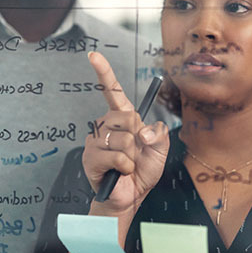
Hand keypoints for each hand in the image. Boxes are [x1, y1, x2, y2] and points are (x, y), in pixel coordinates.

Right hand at [83, 52, 168, 216]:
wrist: (131, 197)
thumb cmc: (143, 171)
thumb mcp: (160, 150)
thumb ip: (159, 135)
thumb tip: (143, 130)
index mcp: (121, 119)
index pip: (112, 92)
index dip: (104, 73)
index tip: (93, 55)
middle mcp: (105, 126)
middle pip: (126, 117)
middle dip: (138, 138)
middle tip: (135, 153)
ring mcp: (95, 142)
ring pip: (123, 139)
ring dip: (133, 156)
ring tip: (127, 165)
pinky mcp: (91, 158)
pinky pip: (118, 157)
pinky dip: (126, 167)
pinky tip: (120, 173)